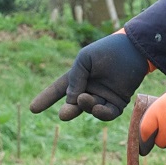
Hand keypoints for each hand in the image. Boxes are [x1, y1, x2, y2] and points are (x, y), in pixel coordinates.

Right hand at [29, 31, 151, 120]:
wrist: (132, 50)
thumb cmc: (107, 50)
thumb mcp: (84, 60)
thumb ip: (74, 79)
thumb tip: (71, 102)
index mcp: (78, 76)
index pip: (58, 90)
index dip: (46, 99)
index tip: (33, 109)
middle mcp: (89, 88)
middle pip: (73, 105)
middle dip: (68, 110)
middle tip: (63, 114)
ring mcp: (103, 96)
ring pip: (89, 109)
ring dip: (85, 106)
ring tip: (84, 98)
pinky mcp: (117, 102)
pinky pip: (106, 113)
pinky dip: (100, 113)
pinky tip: (97, 106)